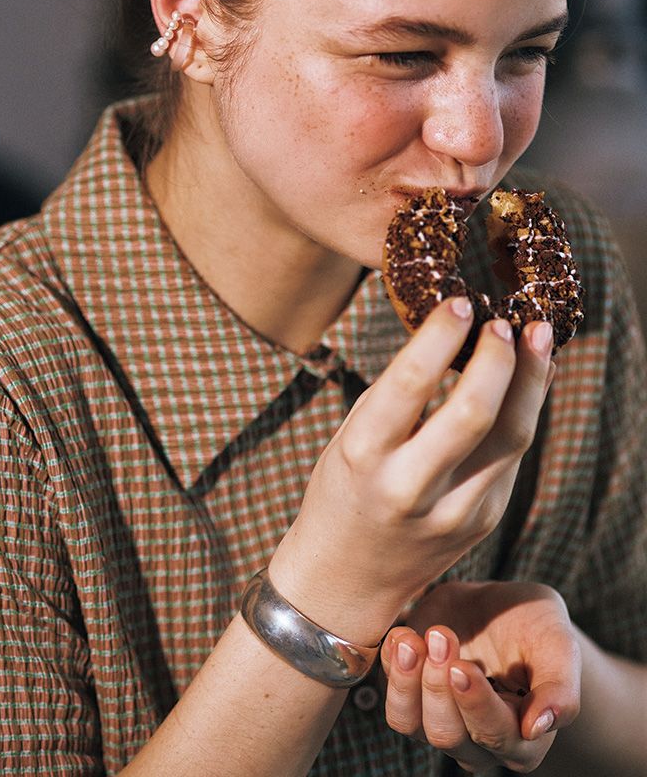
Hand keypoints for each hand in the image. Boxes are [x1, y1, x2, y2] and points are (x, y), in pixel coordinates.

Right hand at [269, 298, 554, 643]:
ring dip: (531, 380)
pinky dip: (524, 411)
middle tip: (505, 321)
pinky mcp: (483, 522)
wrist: (347, 579)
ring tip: (538, 337)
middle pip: (474, 414)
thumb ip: (402, 395)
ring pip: (512, 437)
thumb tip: (461, 335)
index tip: (460, 303)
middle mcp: (410, 487)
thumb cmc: (345, 488)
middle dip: (498, 358)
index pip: (409, 384)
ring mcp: (454, 512)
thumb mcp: (353, 437)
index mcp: (365, 455)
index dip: (439, 337)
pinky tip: (530, 379)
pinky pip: (512, 456)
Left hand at [381, 581, 580, 772]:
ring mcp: (438, 720)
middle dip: (438, 686)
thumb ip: (560, 689)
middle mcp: (476, 741)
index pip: (494, 736)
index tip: (462, 666)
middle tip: (441, 636)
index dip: (475, 704)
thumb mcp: (560, 646)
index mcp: (522, 739)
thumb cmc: (537, 629)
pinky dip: (390, 666)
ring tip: (411, 639)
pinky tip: (402, 635)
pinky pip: (388, 695)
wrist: (501, 607)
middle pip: (446, 734)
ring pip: (409, 723)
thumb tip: (538, 727)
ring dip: (405, 681)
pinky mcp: (410, 695)